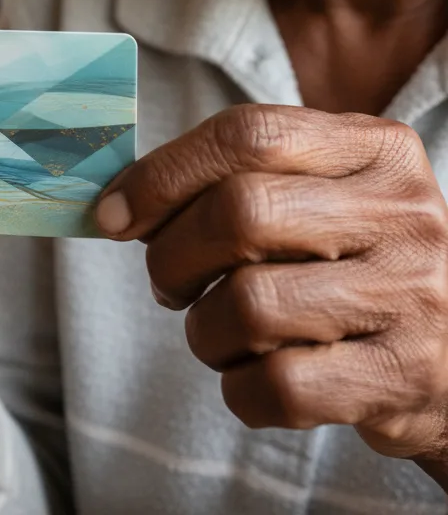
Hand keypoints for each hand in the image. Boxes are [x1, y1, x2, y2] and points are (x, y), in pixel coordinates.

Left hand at [96, 105, 447, 465]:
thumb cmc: (350, 257)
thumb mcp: (318, 192)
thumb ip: (234, 179)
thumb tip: (116, 204)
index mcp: (373, 148)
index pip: (247, 135)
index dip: (161, 174)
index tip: (112, 213)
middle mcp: (403, 213)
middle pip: (239, 214)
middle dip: (171, 256)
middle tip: (166, 281)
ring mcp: (411, 295)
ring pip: (249, 307)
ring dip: (204, 329)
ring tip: (220, 329)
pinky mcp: (403, 377)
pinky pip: (277, 387)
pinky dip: (238, 387)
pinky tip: (254, 374)